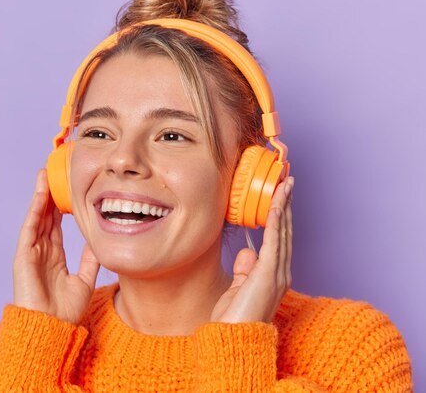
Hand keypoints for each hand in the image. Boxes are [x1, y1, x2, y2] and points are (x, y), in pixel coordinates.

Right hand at [12, 169, 100, 323]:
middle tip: (55, 174)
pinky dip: (36, 209)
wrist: (50, 328)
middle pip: (45, 217)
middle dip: (50, 195)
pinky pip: (30, 226)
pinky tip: (42, 193)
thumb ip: (89, 261)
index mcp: (54, 257)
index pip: (56, 226)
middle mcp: (41, 251)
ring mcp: (31, 252)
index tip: (67, 190)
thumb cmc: (64, 312)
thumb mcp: (83, 281)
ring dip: (41, 195)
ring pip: (37, 217)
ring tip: (45, 174)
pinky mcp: (24, 254)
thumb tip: (97, 243)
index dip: (60, 207)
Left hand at [210, 176, 293, 322]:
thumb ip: (245, 270)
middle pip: (284, 231)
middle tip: (287, 180)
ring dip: (283, 206)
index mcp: (273, 274)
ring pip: (282, 232)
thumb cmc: (233, 319)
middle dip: (285, 204)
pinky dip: (275, 222)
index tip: (279, 195)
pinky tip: (276, 205)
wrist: (234, 341)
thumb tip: (248, 252)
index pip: (278, 238)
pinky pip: (273, 242)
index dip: (280, 215)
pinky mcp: (268, 275)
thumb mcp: (238, 288)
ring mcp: (277, 274)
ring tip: (285, 185)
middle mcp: (280, 272)